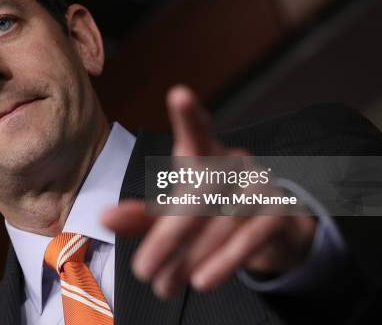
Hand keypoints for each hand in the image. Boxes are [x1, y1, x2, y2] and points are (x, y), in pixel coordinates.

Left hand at [102, 85, 316, 297]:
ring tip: (162, 287)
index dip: (189, 116)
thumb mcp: (174, 213)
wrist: (270, 230)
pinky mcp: (278, 212)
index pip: (196, 133)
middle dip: (166, 236)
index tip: (180, 94)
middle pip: (198, 195)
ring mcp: (259, 184)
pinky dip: (225, 262)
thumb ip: (142, 216)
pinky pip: (250, 237)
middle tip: (141, 270)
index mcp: (204, 155)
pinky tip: (201, 282)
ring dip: (189, 258)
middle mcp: (233, 162)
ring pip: (221, 220)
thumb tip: (102, 216)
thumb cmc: (211, 211)